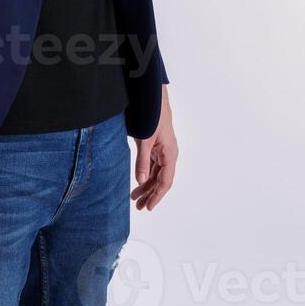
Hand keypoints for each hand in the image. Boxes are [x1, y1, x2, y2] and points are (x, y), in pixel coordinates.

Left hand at [130, 87, 177, 210]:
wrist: (153, 98)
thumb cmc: (152, 116)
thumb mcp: (145, 140)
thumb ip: (142, 161)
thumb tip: (140, 181)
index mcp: (170, 154)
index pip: (165, 182)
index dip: (157, 196)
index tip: (148, 207)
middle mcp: (168, 154)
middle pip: (160, 180)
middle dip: (150, 194)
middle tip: (138, 206)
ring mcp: (163, 150)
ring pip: (156, 173)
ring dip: (146, 185)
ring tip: (135, 197)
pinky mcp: (156, 145)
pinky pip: (153, 164)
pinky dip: (146, 173)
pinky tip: (139, 181)